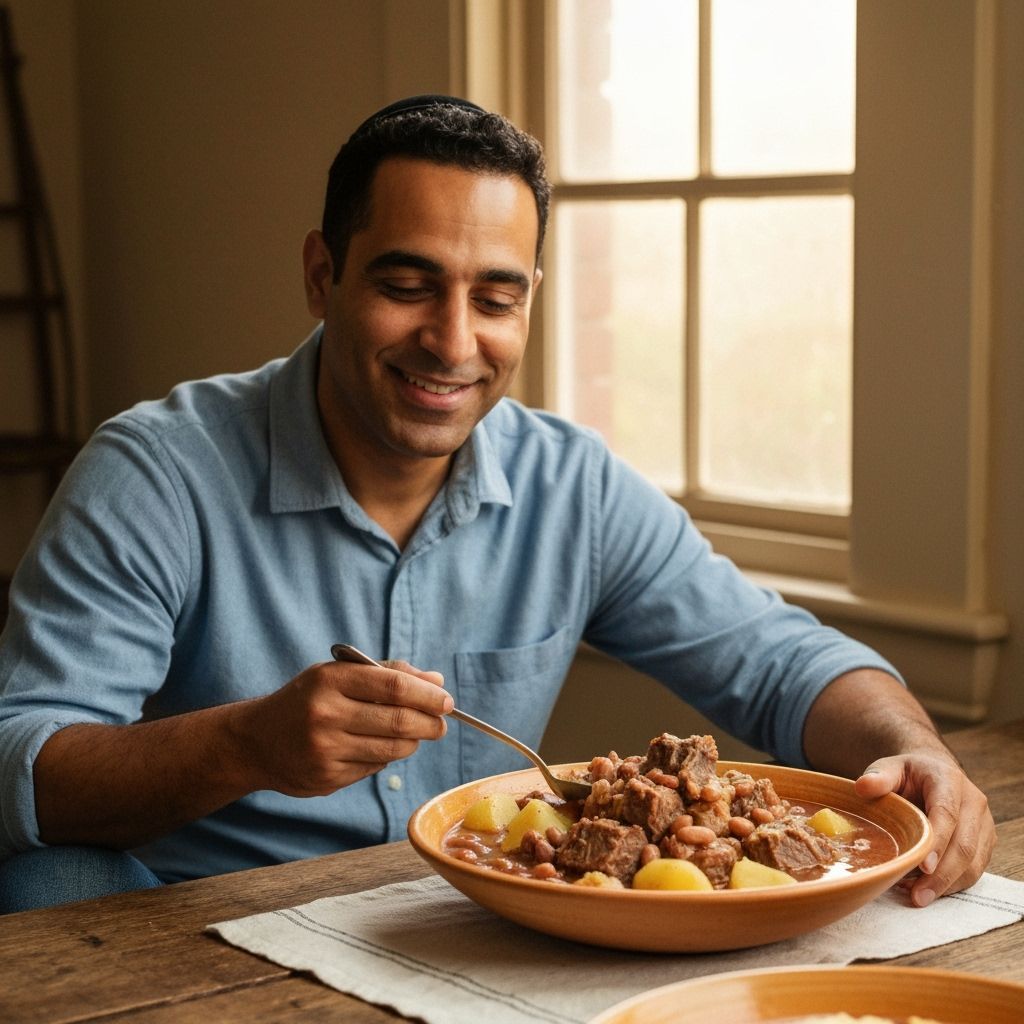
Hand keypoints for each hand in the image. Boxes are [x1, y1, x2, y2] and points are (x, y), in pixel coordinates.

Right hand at [235, 658, 452, 796]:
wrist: (255, 740)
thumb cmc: (307, 700)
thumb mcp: (339, 675)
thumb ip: (389, 674)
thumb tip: (437, 683)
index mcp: (330, 680)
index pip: (394, 686)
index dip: (427, 695)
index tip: (447, 700)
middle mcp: (326, 714)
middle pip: (398, 721)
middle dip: (430, 723)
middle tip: (442, 723)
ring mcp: (325, 750)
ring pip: (392, 750)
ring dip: (413, 743)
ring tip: (416, 734)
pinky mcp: (326, 779)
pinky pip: (374, 768)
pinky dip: (386, 759)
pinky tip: (380, 748)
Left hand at [854, 751, 995, 905]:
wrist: (932, 771)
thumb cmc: (908, 773)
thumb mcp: (890, 767)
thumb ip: (879, 776)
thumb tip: (862, 786)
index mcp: (949, 781)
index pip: (947, 814)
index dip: (937, 842)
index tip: (923, 866)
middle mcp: (974, 803)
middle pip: (964, 845)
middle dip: (941, 875)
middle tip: (918, 896)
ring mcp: (982, 825)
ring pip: (973, 863)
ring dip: (947, 884)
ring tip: (918, 897)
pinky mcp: (984, 843)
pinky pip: (974, 870)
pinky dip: (952, 884)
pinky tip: (927, 890)